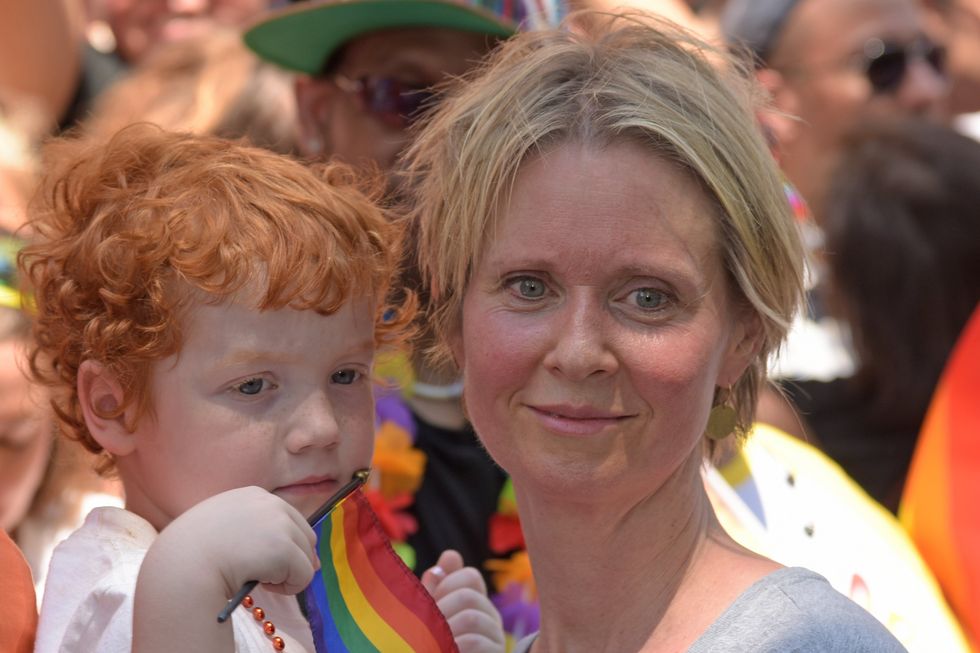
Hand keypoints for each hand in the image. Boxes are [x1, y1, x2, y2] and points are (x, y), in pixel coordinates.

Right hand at [158, 486, 319, 596]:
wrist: (181, 565)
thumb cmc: (194, 554)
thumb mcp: (226, 532)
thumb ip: (261, 537)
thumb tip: (315, 562)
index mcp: (253, 495)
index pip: (287, 520)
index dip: (283, 545)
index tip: (264, 561)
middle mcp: (271, 503)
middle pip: (304, 536)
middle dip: (290, 560)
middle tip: (262, 574)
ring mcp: (279, 524)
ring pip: (306, 558)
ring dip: (286, 575)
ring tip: (258, 578)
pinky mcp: (284, 548)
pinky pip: (304, 576)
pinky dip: (288, 588)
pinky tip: (262, 585)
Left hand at [422, 549, 505, 652]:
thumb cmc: (433, 645)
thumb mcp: (429, 617)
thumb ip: (436, 589)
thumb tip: (450, 555)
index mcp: (475, 604)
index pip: (470, 576)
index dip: (447, 583)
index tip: (431, 601)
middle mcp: (489, 619)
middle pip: (469, 594)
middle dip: (442, 606)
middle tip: (427, 625)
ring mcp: (494, 641)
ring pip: (471, 617)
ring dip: (445, 628)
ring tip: (434, 640)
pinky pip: (476, 643)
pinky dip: (455, 646)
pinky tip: (445, 650)